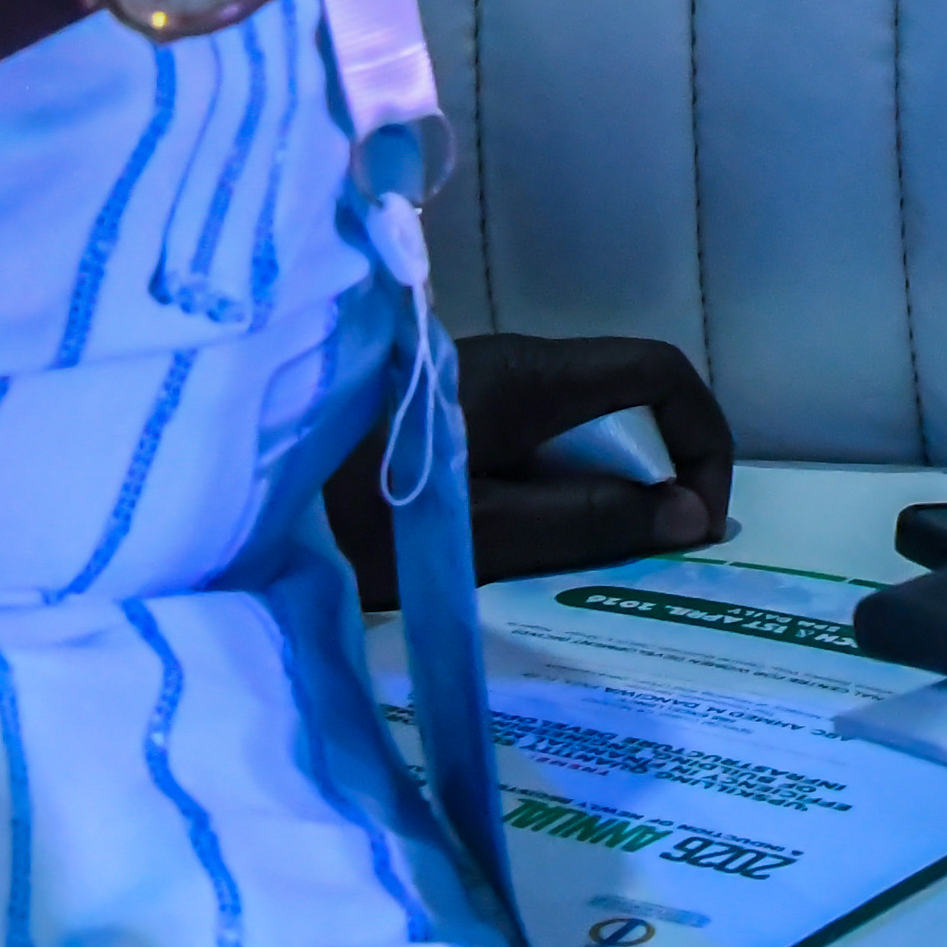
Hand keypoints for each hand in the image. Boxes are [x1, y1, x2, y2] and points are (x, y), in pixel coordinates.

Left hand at [328, 332, 737, 603]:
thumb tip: (692, 515)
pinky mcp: (447, 431)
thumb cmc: (356, 512)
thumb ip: (588, 520)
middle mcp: (512, 369)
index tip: (695, 522)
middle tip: (650, 565)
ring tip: (590, 577)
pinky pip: (530, 458)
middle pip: (622, 407)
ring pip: (574, 439)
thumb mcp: (483, 534)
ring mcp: (477, 399)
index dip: (701, 438)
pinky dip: (554, 504)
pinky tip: (531, 564)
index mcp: (528, 375)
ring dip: (600, 501)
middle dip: (654, 480)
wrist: (245, 503)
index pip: (658, 371)